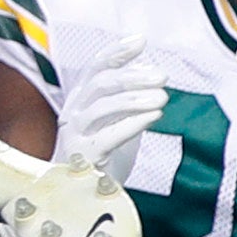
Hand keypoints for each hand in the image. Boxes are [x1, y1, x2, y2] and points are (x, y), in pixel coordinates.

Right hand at [48, 31, 170, 171]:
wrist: (81, 195)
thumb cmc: (102, 155)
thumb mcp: (116, 121)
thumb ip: (128, 98)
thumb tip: (148, 69)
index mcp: (80, 99)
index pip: (95, 67)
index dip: (117, 52)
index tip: (141, 41)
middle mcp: (73, 112)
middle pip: (100, 83)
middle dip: (133, 76)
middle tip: (163, 77)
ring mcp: (75, 133)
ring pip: (102, 106)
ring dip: (135, 99)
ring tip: (163, 98)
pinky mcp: (83, 155)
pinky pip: (107, 135)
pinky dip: (132, 123)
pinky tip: (154, 117)